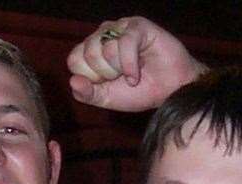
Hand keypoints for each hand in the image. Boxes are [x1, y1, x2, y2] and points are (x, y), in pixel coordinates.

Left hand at [67, 17, 205, 112]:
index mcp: (93, 51)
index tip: (108, 84)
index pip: (74, 60)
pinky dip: (130, 65)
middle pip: (88, 54)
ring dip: (121, 70)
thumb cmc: (140, 92)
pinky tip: (137, 73)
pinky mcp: (137, 26)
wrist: (169, 91)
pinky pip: (125, 43)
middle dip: (107, 75)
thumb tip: (73, 82)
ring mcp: (120, 28)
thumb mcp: (108, 99)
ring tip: (132, 73)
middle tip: (122, 78)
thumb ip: (87, 94)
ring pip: (105, 49)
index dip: (90, 79)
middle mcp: (104, 35)